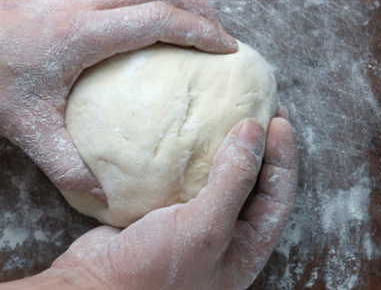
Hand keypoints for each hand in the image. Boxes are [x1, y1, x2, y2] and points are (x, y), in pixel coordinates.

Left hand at [0, 0, 236, 200]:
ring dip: (174, 0)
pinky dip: (147, 3)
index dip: (200, 31)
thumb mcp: (26, 127)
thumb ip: (66, 165)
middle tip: (220, 36)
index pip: (159, 19)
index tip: (227, 48)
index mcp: (85, 32)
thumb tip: (98, 196)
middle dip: (198, 8)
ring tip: (194, 27)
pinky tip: (146, 28)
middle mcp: (85, 4)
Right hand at [0, 112, 297, 289]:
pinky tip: (182, 133)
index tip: (277, 118)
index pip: (277, 195)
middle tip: (256, 108)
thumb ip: (232, 181)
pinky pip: (183, 177)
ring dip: (222, 147)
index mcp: (245, 247)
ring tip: (224, 113)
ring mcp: (191, 222)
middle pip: (251, 183)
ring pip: (216, 177)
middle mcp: (222, 234)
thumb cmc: (156, 271)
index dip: (282, 156)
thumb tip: (253, 130)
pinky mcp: (162, 211)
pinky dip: (187, 155)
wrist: (97, 287)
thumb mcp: (205, 228)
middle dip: (257, 147)